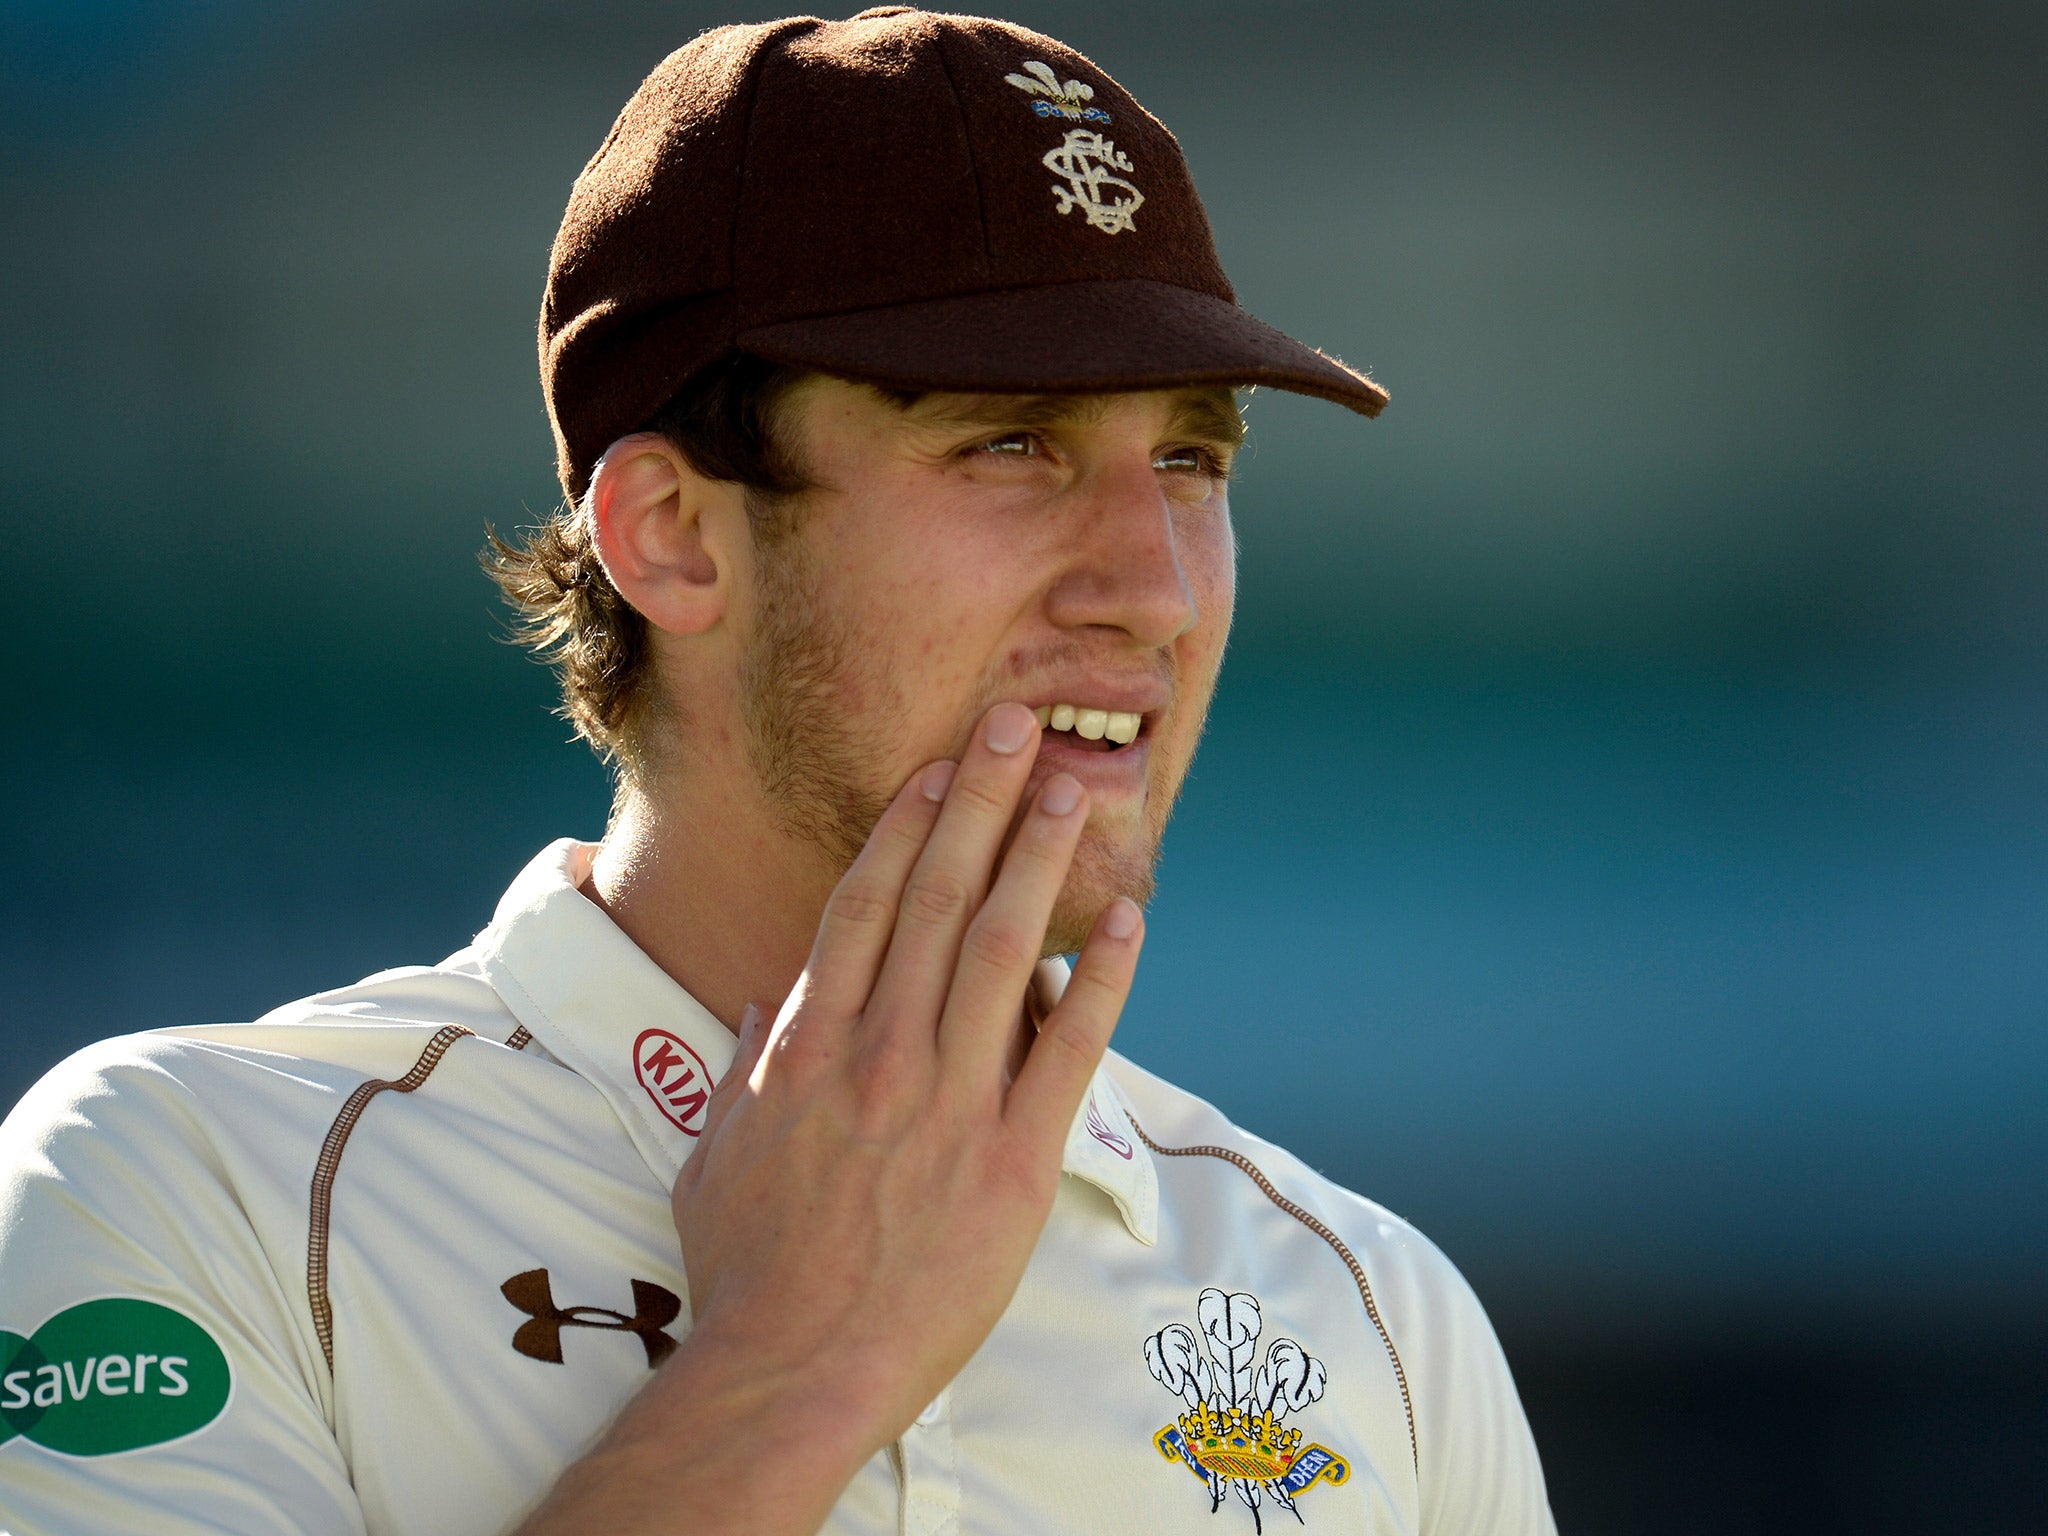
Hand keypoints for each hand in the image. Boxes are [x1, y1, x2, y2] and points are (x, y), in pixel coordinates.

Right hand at [670, 702, 1143, 1458]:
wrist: (793, 1367)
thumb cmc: (748, 1267)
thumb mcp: (714, 1151)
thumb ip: (744, 1064)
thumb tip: (766, 997)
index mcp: (809, 1043)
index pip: (866, 904)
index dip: (908, 824)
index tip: (941, 765)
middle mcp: (881, 1052)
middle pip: (938, 900)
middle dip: (981, 802)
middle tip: (1018, 724)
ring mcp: (950, 1102)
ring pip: (1000, 953)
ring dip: (1041, 862)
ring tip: (1075, 789)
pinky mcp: (1012, 1161)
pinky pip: (1066, 1054)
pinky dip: (1099, 982)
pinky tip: (1128, 922)